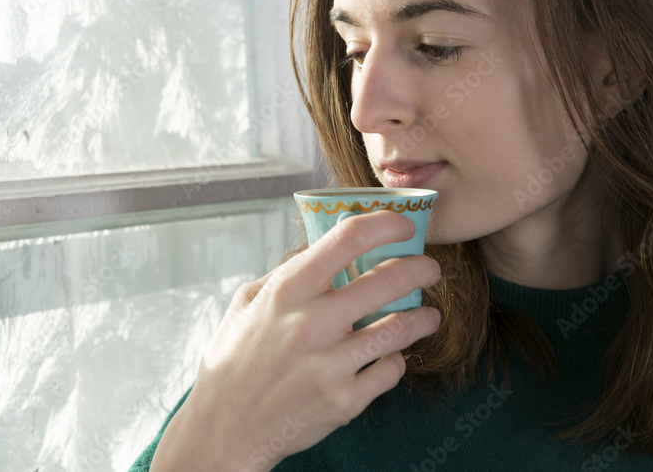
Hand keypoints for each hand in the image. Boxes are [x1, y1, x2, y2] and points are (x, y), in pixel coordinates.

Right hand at [150, 209, 441, 471]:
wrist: (224, 429)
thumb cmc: (234, 360)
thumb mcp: (247, 303)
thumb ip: (287, 274)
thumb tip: (327, 251)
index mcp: (287, 291)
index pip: (348, 239)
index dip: (385, 223)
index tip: (403, 225)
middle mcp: (311, 324)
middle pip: (388, 280)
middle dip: (420, 269)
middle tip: (428, 270)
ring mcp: (330, 365)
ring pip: (400, 328)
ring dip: (423, 318)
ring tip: (428, 316)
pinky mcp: (344, 401)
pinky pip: (391, 370)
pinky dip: (396, 360)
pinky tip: (391, 355)